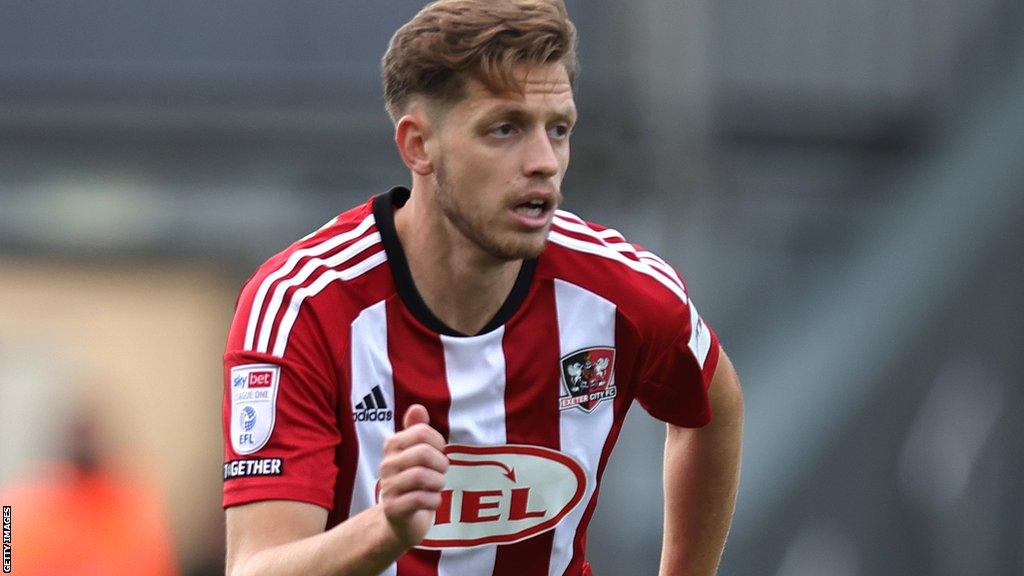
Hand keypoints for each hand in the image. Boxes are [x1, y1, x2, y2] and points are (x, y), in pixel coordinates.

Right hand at [377, 404, 448, 547]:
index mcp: (392, 446)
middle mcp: (386, 464)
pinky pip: (420, 499)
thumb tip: (417, 407)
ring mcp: (388, 487)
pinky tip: (432, 501)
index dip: (438, 442)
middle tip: (441, 472)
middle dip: (441, 464)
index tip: (439, 453)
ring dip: (438, 483)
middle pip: (423, 453)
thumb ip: (417, 429)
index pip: (421, 432)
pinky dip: (434, 500)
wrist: (400, 519)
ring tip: (436, 487)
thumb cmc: (413, 481)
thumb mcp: (416, 452)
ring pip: (422, 476)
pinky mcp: (393, 508)